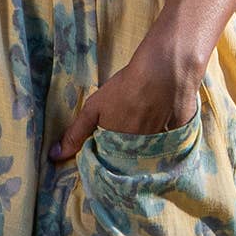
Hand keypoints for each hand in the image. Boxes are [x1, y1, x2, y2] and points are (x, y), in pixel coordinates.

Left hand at [51, 37, 206, 164]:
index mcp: (121, 149)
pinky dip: (168, 140)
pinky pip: (173, 146)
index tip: (105, 147)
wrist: (165, 70)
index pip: (111, 165)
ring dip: (146, 149)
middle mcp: (142, 153)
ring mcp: (163, 146)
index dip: (108, 157)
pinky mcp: (181, 137)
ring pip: (151, 155)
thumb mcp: (94, 108)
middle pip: (131, 161)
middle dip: (125, 154)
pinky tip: (165, 125)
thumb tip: (55, 156)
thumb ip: (75, 134)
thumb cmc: (126, 88)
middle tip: (126, 133)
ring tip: (145, 128)